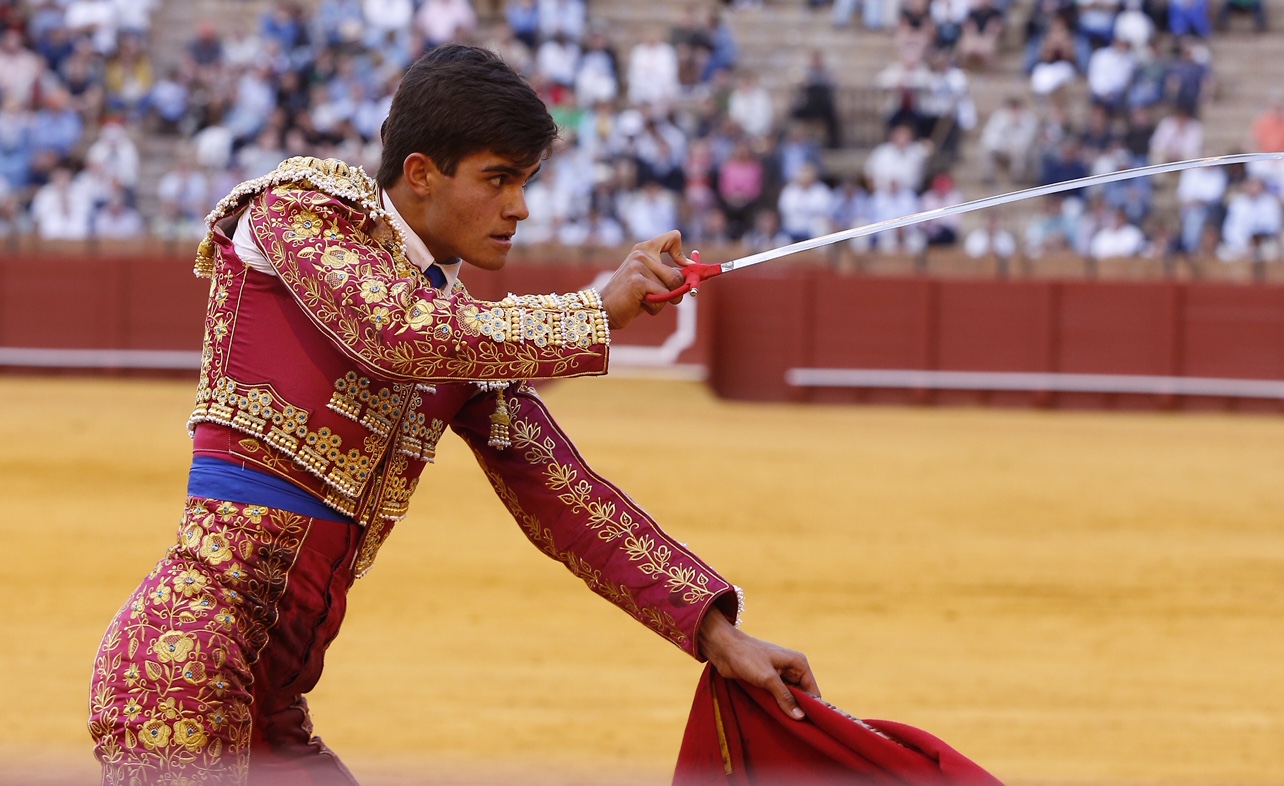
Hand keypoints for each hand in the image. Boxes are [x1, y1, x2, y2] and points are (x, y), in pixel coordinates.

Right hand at [598, 230, 690, 329]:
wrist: (604, 310)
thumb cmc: (631, 297)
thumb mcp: (651, 280)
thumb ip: (668, 274)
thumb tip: (695, 273)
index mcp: (644, 248)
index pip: (674, 237)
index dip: (682, 256)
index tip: (682, 268)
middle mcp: (641, 254)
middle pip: (678, 275)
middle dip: (675, 292)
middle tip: (661, 298)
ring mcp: (638, 266)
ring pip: (671, 289)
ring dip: (662, 302)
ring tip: (644, 300)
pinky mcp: (637, 281)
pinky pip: (661, 298)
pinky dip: (654, 308)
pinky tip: (638, 304)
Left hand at [698, 609, 819, 720]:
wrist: (724, 649)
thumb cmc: (747, 657)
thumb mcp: (768, 678)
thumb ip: (785, 697)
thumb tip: (800, 717)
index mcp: (798, 663)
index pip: (813, 690)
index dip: (813, 708)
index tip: (810, 726)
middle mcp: (792, 668)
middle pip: (803, 695)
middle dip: (799, 709)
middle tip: (797, 730)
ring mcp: (780, 675)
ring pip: (790, 697)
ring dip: (787, 708)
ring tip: (787, 725)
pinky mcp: (768, 680)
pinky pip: (778, 696)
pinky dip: (777, 705)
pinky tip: (776, 717)